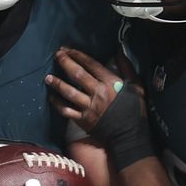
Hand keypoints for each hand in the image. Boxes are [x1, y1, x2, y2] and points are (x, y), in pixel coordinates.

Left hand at [46, 48, 151, 167]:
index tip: (68, 49)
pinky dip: (57, 103)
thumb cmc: (134, 110)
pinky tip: (51, 97)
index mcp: (110, 83)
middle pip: (77, 74)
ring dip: (57, 83)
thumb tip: (119, 50)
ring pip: (69, 92)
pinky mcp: (83, 120)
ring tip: (48, 77)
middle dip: (65, 62)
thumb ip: (127, 67)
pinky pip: (66, 110)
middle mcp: (97, 93)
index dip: (78, 55)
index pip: (91, 64)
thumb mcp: (136, 86)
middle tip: (57, 55)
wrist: (130, 136)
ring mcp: (89, 107)